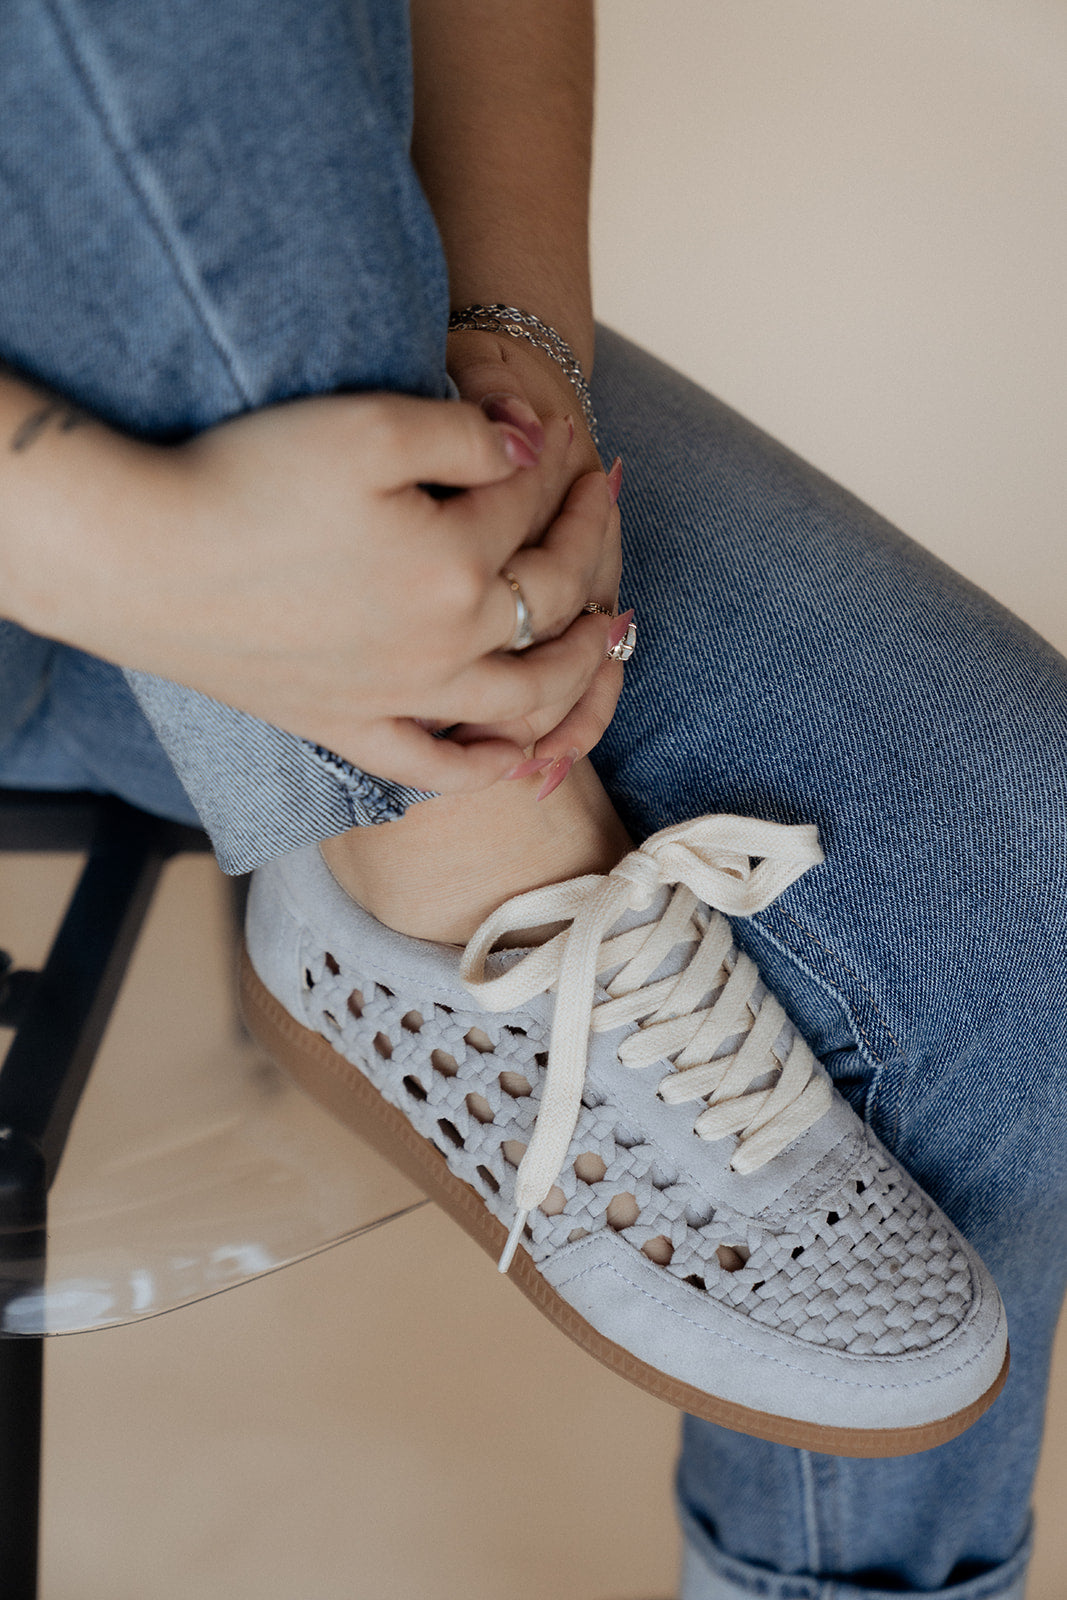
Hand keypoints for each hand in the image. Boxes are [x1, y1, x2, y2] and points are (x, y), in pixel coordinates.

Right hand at [14, 388, 620, 792]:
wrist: (143, 561)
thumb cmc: (248, 480)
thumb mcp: (367, 427)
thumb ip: (466, 434)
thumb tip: (535, 446)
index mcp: (456, 565)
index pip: (531, 509)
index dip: (554, 466)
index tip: (565, 438)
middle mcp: (445, 644)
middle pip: (549, 603)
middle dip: (589, 546)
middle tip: (604, 507)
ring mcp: (400, 698)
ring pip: (521, 700)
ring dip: (580, 671)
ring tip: (608, 640)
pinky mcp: (349, 729)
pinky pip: (437, 768)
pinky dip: (488, 766)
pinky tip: (520, 760)